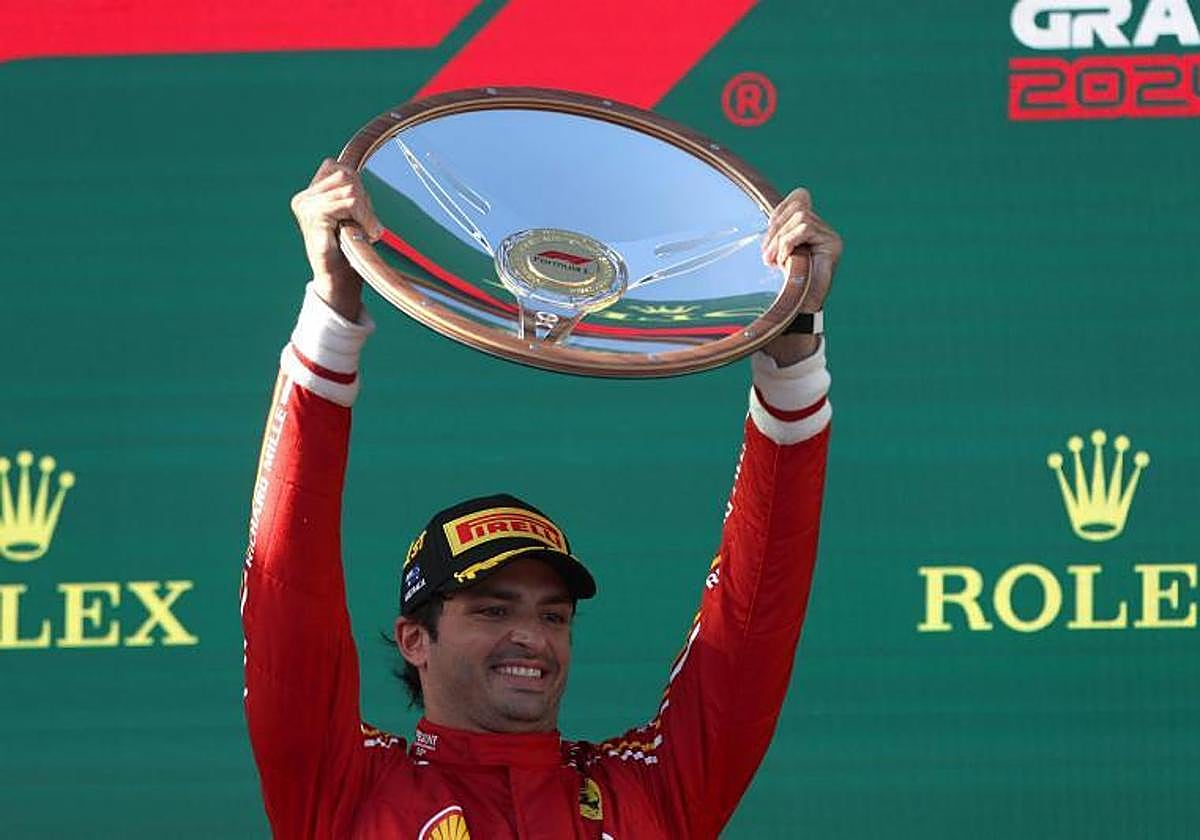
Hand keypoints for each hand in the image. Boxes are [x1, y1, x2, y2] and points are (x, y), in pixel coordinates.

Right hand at [290, 158, 383, 320]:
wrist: (338, 279)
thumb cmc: (346, 249)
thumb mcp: (350, 214)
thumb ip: (350, 193)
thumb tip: (354, 172)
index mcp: (308, 194)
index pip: (337, 168)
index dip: (356, 185)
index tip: (362, 212)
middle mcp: (303, 198)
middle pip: (345, 174)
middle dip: (363, 197)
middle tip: (368, 223)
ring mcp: (306, 207)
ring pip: (350, 188)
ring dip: (366, 210)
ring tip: (368, 230)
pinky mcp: (315, 218)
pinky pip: (349, 202)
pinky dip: (364, 216)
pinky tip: (367, 232)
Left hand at [759, 188, 842, 365]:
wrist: (797, 311)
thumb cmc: (786, 284)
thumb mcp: (777, 253)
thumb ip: (778, 233)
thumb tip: (771, 214)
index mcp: (811, 228)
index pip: (799, 198)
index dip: (780, 209)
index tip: (768, 229)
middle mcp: (825, 230)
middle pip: (797, 208)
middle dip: (775, 230)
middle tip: (766, 256)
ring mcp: (831, 237)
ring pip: (801, 217)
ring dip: (780, 239)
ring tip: (774, 261)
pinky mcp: (833, 246)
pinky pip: (805, 229)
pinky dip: (789, 242)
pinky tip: (784, 259)